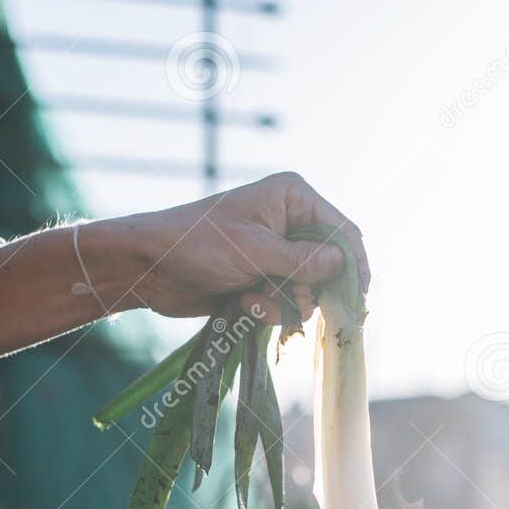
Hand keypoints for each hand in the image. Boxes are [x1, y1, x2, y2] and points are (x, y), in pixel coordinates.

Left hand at [110, 172, 369, 323]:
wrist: (151, 267)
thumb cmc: (199, 244)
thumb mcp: (256, 250)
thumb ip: (304, 260)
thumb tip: (342, 265)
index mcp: (292, 198)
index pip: (342, 230)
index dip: (354, 264)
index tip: (357, 296)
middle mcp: (289, 221)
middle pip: (328, 265)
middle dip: (310, 290)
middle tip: (294, 303)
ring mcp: (275, 252)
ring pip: (307, 290)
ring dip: (285, 304)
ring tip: (254, 301)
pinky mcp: (261, 278)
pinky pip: (285, 302)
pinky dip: (268, 310)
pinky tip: (243, 305)